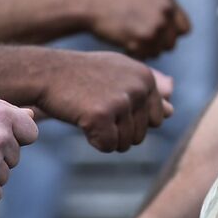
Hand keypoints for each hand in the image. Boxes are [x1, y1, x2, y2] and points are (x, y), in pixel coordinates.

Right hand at [32, 50, 172, 152]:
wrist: (46, 71)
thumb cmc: (82, 76)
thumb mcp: (119, 76)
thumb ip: (145, 93)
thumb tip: (171, 112)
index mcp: (146, 77)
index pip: (155, 120)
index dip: (132, 121)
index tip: (112, 108)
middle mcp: (139, 87)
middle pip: (141, 134)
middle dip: (119, 132)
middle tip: (96, 112)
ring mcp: (121, 101)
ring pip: (126, 143)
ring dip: (107, 138)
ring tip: (89, 115)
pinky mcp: (101, 115)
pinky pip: (107, 146)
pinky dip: (94, 141)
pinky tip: (82, 122)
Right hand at [83, 0, 190, 58]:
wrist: (90, 4)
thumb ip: (161, 0)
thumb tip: (174, 16)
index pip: (185, 29)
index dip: (171, 36)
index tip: (157, 38)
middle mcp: (166, 11)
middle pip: (172, 44)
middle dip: (157, 46)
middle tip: (139, 42)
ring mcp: (155, 25)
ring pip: (159, 52)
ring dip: (145, 51)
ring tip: (130, 41)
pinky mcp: (143, 38)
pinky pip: (145, 56)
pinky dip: (135, 54)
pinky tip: (123, 44)